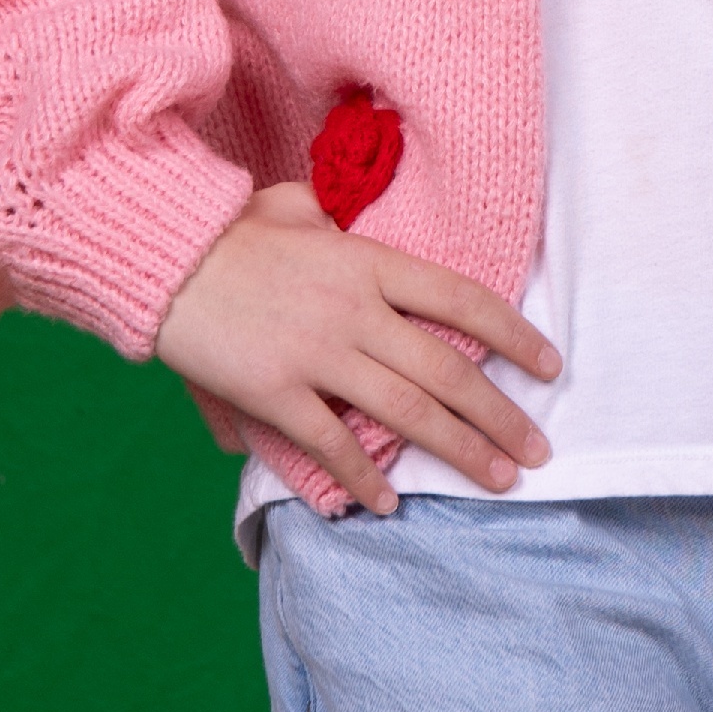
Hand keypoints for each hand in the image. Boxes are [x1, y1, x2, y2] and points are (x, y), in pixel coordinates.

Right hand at [155, 182, 558, 513]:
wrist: (163, 257)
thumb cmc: (226, 231)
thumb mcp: (290, 207)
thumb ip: (324, 219)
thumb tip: (329, 222)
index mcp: (369, 263)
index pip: (463, 300)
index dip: (514, 335)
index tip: (549, 365)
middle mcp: (357, 310)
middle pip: (448, 370)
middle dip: (502, 416)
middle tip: (538, 451)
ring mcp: (319, 353)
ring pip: (409, 412)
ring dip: (461, 451)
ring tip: (498, 481)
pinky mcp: (278, 392)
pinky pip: (335, 443)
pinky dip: (366, 478)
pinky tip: (389, 504)